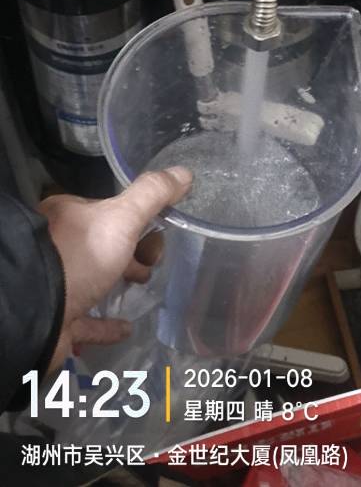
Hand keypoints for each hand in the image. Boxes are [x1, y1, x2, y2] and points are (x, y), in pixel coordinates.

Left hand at [41, 166, 191, 371]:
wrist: (35, 310)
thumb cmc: (79, 256)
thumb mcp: (121, 217)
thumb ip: (152, 195)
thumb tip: (184, 172)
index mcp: (67, 216)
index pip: (107, 211)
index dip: (135, 220)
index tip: (158, 233)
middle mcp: (58, 248)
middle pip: (102, 246)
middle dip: (130, 252)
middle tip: (153, 262)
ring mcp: (56, 284)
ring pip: (93, 280)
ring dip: (119, 282)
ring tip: (144, 285)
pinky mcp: (57, 318)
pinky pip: (86, 321)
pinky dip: (107, 324)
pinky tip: (126, 327)